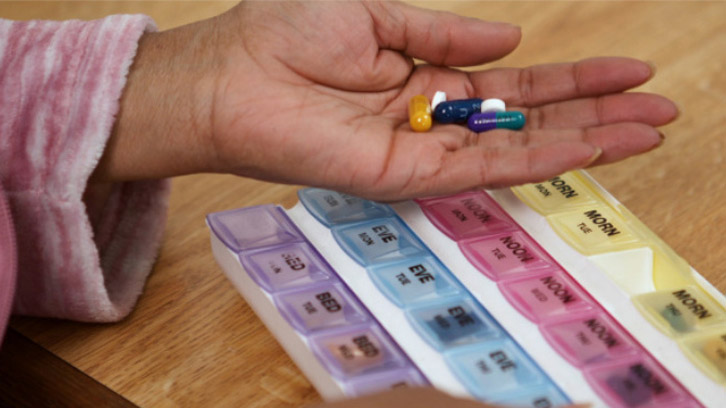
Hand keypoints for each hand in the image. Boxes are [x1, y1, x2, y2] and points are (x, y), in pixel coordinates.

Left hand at [98, 0, 677, 200]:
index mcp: (430, 81)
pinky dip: (534, 156)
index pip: (518, 85)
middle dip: (597, 115)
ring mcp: (423, 151)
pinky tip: (584, 146)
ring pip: (516, 149)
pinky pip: (478, 166)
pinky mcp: (403, 175)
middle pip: (531, 121)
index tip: (630, 72)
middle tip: (661, 111)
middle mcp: (434, 120)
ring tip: (646, 130)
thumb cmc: (288, 36)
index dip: (575, 80)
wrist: (229, 75)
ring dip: (584, 139)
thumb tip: (512, 38)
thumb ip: (446, 33)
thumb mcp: (381, 16)